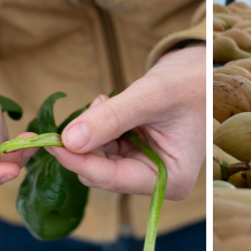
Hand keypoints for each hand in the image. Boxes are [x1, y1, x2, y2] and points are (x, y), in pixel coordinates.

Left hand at [47, 45, 205, 200]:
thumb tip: (69, 140)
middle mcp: (159, 181)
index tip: (49, 141)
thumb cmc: (189, 83)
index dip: (79, 161)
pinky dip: (97, 128)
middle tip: (89, 108)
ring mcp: (147, 168)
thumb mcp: (150, 97)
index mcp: (172, 179)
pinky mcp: (137, 155)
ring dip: (91, 133)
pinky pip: (104, 148)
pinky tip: (106, 106)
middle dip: (86, 144)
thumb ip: (110, 119)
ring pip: (98, 161)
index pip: (113, 178)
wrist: (200, 69)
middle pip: (102, 173)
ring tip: (104, 102)